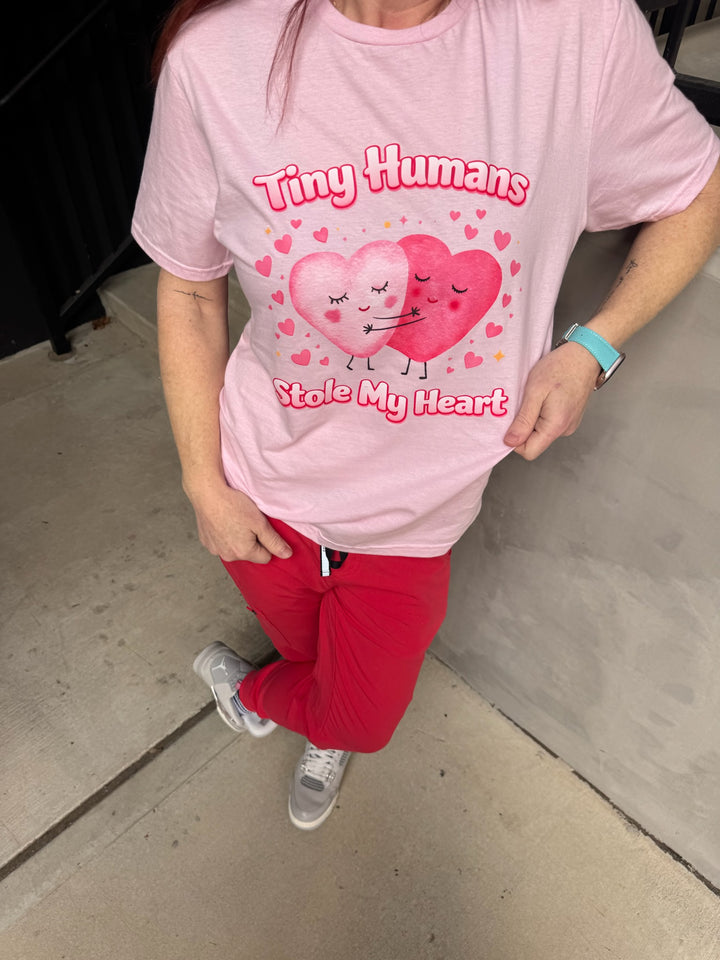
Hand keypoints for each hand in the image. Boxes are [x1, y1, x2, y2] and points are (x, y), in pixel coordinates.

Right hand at [185, 481, 291, 562]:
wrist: (207, 493)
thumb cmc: (233, 505)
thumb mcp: (260, 522)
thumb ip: (274, 541)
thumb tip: (287, 555)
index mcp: (243, 552)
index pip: (265, 557)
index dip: (267, 543)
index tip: (262, 528)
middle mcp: (227, 556)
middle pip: (249, 554)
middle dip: (251, 541)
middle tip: (248, 522)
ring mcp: (214, 549)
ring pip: (234, 548)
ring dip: (236, 539)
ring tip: (234, 520)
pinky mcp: (205, 542)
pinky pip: (220, 543)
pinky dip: (223, 535)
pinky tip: (223, 521)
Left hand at [503, 342, 599, 460]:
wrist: (584, 355)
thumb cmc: (560, 368)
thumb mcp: (534, 392)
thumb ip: (523, 420)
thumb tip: (510, 442)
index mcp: (555, 426)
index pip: (529, 451)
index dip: (515, 440)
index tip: (512, 420)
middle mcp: (564, 430)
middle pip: (534, 442)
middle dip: (523, 426)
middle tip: (524, 402)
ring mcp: (569, 424)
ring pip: (541, 432)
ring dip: (532, 418)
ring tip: (536, 397)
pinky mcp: (569, 417)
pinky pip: (549, 423)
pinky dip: (541, 413)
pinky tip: (544, 396)